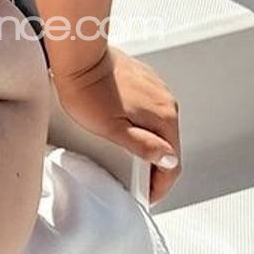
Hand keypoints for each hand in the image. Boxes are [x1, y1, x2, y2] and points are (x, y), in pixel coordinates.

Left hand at [52, 46, 180, 204]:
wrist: (80, 57)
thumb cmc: (88, 93)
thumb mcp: (112, 130)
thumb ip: (144, 146)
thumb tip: (170, 160)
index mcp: (163, 118)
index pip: (173, 163)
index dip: (161, 186)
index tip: (148, 196)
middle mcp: (167, 102)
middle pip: (169, 145)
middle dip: (156, 168)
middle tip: (138, 183)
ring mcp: (158, 89)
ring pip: (161, 127)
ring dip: (151, 145)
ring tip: (131, 158)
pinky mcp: (146, 80)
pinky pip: (152, 110)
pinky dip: (145, 125)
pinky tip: (127, 128)